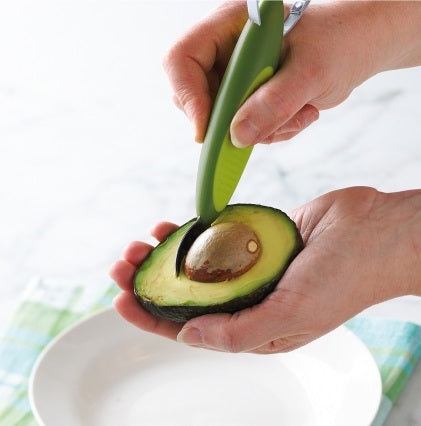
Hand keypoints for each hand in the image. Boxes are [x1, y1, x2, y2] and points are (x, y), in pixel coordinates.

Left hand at [110, 187, 420, 352]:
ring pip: (198, 264)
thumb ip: (240, 331)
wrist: (375, 231)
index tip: (121, 300)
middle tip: (123, 264)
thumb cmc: (347, 277)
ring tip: (140, 244)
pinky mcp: (257, 238)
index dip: (154, 315)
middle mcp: (249, 298)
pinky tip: (173, 227)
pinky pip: (216, 237)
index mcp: (256, 326)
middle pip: (188, 293)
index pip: (193, 327)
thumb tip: (190, 337)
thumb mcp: (293, 315)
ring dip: (167, 254)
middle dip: (152, 281)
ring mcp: (252, 266)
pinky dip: (192, 233)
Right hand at [164, 1, 420, 145]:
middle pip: (196, 97)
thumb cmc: (339, 42)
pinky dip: (271, 132)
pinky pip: (244, 129)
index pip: (182, 60)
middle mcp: (226, 52)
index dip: (188, 97)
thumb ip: (275, 102)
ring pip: (223, 120)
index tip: (206, 132)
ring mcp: (236, 76)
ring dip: (261, 130)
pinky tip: (299, 114)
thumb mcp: (311, 70)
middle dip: (232, 121)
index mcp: (230, 26)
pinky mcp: (249, 97)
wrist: (358, 48)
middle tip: (269, 125)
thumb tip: (236, 136)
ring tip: (299, 114)